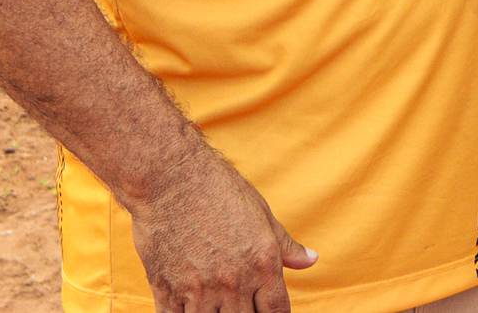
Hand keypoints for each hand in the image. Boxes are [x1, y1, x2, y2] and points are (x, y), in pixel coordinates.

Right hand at [126, 149, 316, 312]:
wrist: (171, 179)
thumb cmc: (220, 191)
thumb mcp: (262, 214)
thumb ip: (285, 245)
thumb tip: (311, 260)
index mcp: (262, 263)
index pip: (277, 312)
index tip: (269, 311)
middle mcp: (233, 281)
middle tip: (241, 306)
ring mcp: (198, 289)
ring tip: (217, 306)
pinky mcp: (165, 289)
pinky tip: (189, 308)